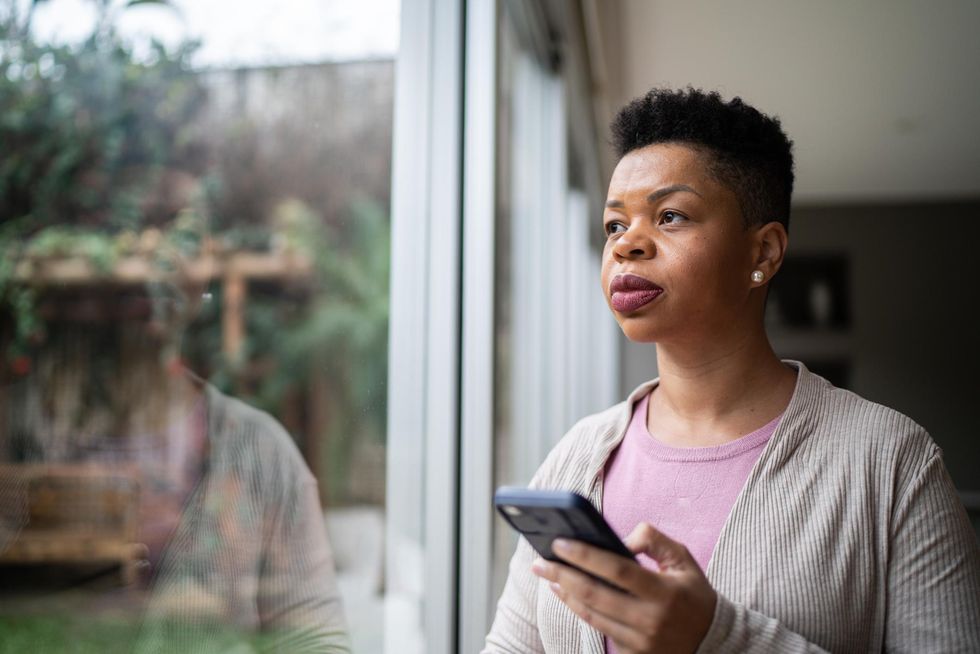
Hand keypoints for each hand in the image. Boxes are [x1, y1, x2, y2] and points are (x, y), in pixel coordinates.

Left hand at [530, 523, 715, 653]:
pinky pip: (600, 631)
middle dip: (562, 575)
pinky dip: (580, 610)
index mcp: (665, 592)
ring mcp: (642, 642)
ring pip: (592, 615)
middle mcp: (651, 620)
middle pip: (595, 595)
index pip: (617, 570)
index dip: (585, 555)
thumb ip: (654, 540)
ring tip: (548, 575)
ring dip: (565, 594)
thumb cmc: (693, 594)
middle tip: (540, 561)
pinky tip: (566, 594)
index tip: (560, 542)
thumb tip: (622, 539)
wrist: (713, 641)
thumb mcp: (683, 560)